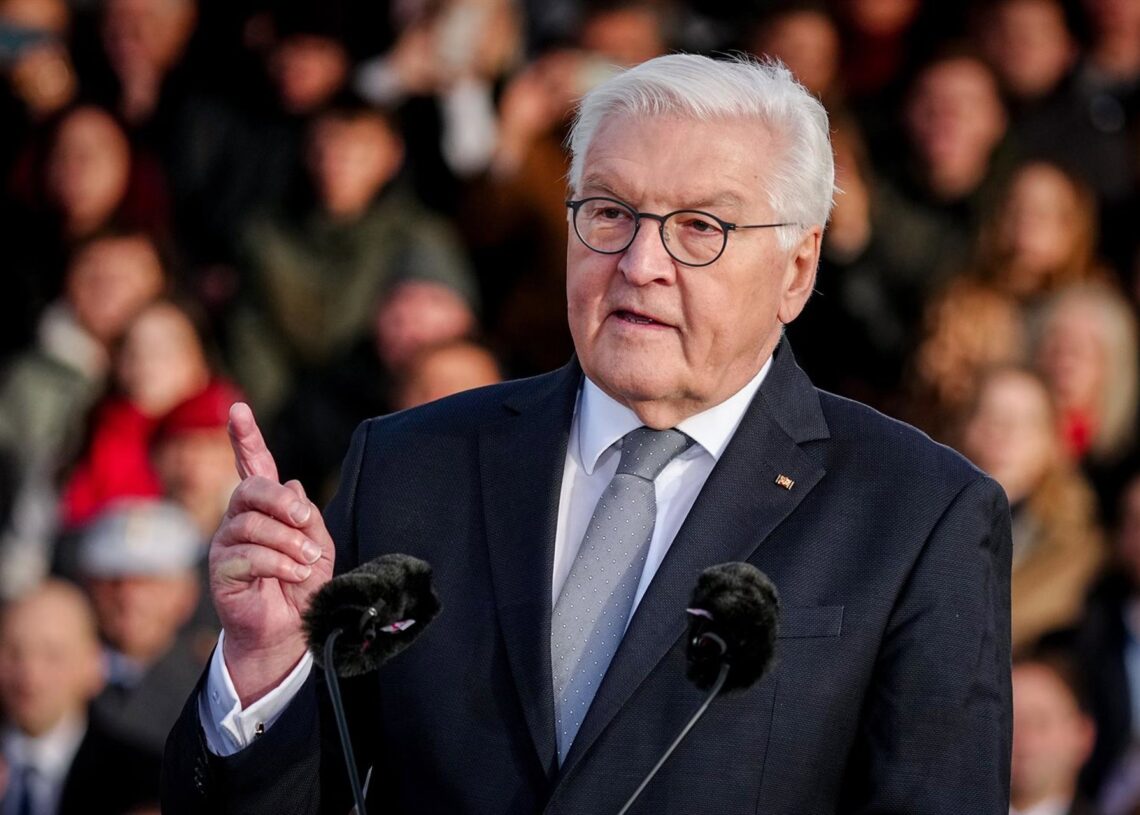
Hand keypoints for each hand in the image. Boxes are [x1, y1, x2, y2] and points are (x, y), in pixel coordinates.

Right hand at [210, 403, 334, 705]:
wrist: (290, 632)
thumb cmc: (302, 587)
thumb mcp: (318, 548)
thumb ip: (308, 518)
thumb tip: (294, 484)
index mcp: (264, 509)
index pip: (253, 466)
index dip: (246, 438)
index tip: (239, 410)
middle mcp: (240, 520)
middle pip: (250, 490)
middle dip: (281, 501)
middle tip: (305, 520)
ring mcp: (226, 545)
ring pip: (253, 525)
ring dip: (289, 543)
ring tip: (307, 564)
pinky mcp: (221, 572)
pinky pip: (250, 556)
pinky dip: (281, 564)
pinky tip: (294, 576)